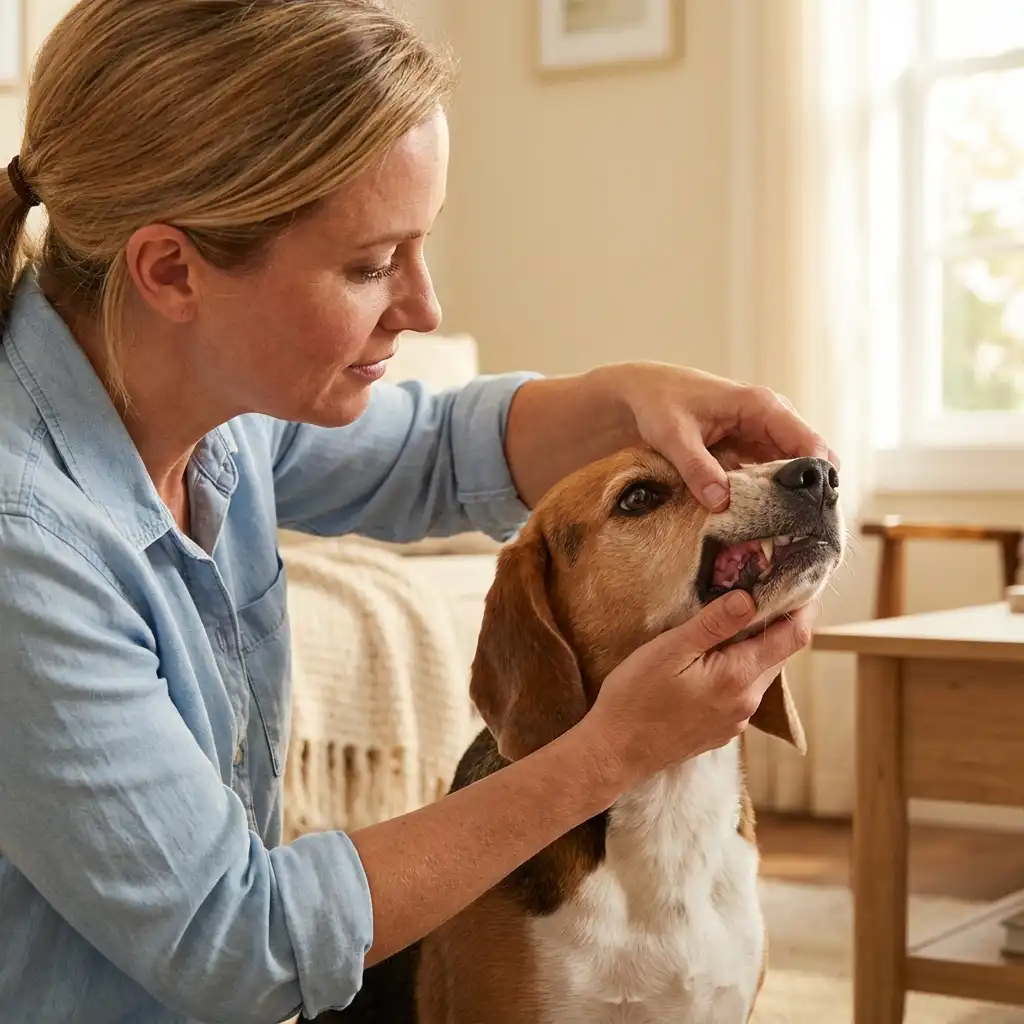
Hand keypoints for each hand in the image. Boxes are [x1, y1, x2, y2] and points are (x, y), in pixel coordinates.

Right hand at [579, 589, 815, 786]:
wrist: (616, 752)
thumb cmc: (635, 696)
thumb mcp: (670, 650)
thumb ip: (714, 624)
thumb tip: (750, 598)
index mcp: (738, 676)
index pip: (793, 638)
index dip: (804, 608)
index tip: (803, 584)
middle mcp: (747, 701)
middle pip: (780, 655)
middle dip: (778, 624)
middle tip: (762, 591)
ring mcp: (736, 720)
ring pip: (760, 674)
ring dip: (755, 648)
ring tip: (732, 622)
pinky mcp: (722, 730)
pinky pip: (743, 693)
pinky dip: (738, 670)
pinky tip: (711, 661)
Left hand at [592, 362, 837, 511]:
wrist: (644, 392)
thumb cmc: (659, 404)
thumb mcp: (673, 436)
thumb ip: (697, 468)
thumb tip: (722, 504)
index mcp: (761, 406)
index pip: (809, 443)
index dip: (817, 478)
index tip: (811, 514)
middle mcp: (771, 418)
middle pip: (808, 460)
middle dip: (807, 494)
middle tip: (799, 532)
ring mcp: (763, 433)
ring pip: (792, 470)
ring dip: (788, 498)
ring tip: (783, 532)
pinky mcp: (751, 447)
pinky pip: (771, 474)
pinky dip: (769, 495)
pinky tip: (761, 520)